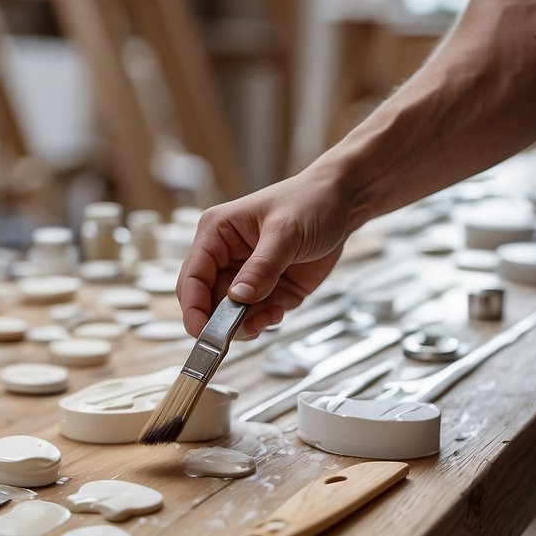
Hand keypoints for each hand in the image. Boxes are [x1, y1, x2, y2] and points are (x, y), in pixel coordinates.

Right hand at [176, 169, 354, 338]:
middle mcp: (225, 257)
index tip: (204, 333)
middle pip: (206, 302)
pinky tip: (279, 311)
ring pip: (229, 316)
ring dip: (246, 324)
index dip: (194, 308)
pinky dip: (264, 321)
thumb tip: (237, 298)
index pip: (193, 277)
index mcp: (216, 234)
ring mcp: (245, 276)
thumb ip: (261, 267)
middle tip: (245, 329)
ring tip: (270, 315)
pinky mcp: (267, 291)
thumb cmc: (310, 202)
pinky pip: (255, 317)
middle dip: (222, 321)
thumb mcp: (286, 232)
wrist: (343, 204)